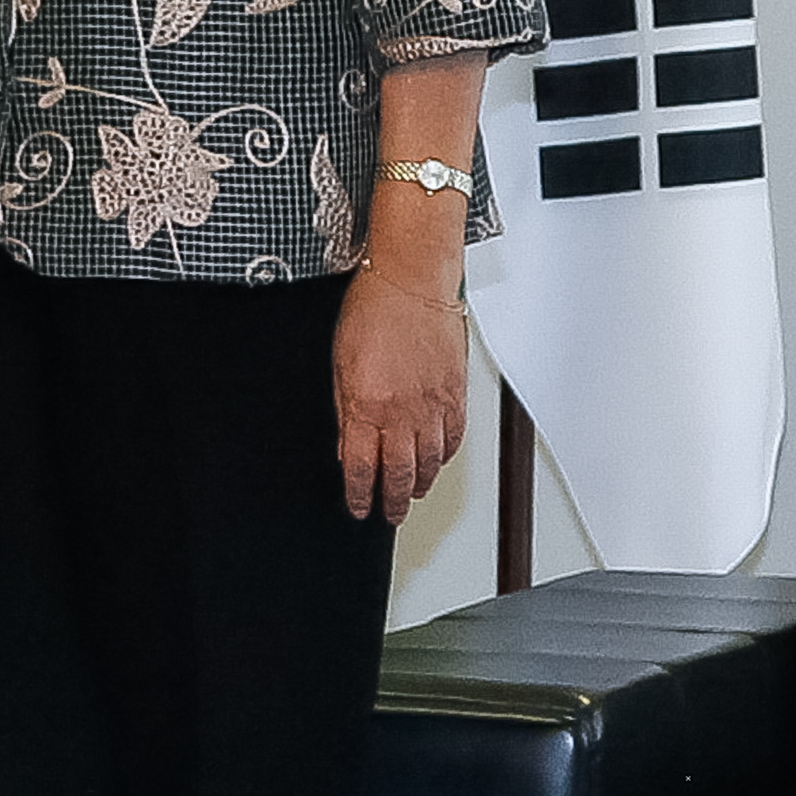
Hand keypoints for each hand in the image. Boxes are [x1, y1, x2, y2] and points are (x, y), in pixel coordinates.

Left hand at [334, 265, 468, 522]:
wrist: (410, 282)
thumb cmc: (371, 311)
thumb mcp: (339, 363)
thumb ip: (345, 411)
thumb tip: (346, 447)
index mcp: (367, 405)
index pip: (363, 468)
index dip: (360, 495)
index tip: (359, 507)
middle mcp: (403, 412)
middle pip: (400, 475)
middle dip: (394, 502)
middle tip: (390, 514)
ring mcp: (433, 405)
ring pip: (431, 463)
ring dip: (421, 484)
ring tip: (413, 494)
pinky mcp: (455, 394)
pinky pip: (453, 438)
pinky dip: (445, 457)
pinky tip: (437, 462)